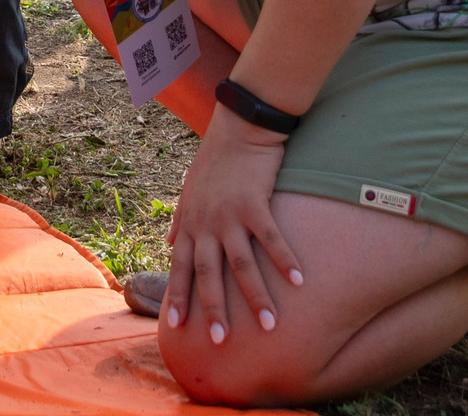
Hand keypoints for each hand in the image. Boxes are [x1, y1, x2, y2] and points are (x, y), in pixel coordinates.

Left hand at [163, 104, 302, 345]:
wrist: (239, 126)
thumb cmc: (216, 158)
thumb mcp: (188, 189)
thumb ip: (179, 219)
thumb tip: (167, 244)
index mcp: (190, 222)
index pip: (180, 267)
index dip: (178, 296)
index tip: (176, 327)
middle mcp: (206, 223)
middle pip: (208, 275)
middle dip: (213, 310)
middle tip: (220, 341)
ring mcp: (230, 215)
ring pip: (241, 265)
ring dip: (255, 297)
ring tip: (268, 325)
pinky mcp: (255, 204)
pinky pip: (271, 240)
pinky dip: (285, 261)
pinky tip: (300, 281)